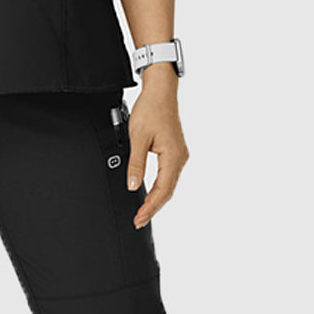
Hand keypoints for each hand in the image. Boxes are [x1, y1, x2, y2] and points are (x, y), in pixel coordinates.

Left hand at [127, 82, 188, 227]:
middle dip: (153, 208)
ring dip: (157, 199)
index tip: (139, 218)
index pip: (163, 190)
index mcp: (173, 156)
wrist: (160, 92)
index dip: (150, 207)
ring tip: (143, 211)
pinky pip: (169, 176)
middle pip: (168, 191)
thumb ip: (136, 164)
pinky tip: (151, 194)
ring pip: (169, 185)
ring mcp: (179, 155)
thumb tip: (133, 185)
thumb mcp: (137, 138)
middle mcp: (180, 158)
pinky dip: (160, 188)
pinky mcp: (175, 152)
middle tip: (139, 220)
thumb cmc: (150, 110)